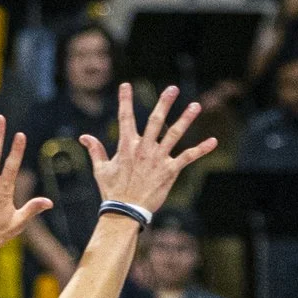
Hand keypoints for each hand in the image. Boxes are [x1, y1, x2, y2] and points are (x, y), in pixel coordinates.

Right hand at [82, 83, 218, 216]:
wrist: (126, 211)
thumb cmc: (112, 191)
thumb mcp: (101, 169)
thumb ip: (95, 150)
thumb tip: (84, 137)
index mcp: (127, 146)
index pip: (125, 118)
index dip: (125, 101)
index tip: (126, 85)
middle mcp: (144, 148)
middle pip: (156, 120)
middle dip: (164, 103)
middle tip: (173, 88)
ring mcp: (158, 159)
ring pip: (175, 134)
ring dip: (186, 119)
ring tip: (196, 105)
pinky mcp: (170, 171)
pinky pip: (188, 157)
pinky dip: (201, 149)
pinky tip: (213, 141)